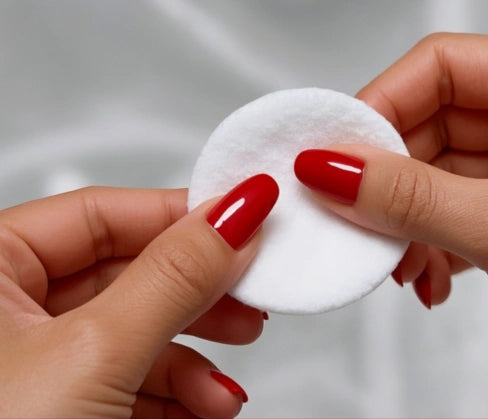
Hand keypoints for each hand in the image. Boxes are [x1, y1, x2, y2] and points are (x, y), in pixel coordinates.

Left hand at [0, 175, 277, 416]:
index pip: (105, 212)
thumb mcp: (96, 354)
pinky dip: (174, 395)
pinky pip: (131, 377)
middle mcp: (7, 307)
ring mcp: (35, 359)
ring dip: (193, 360)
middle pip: (130, 272)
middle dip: (199, 295)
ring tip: (225, 390)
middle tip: (252, 296)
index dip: (182, 214)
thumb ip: (174, 277)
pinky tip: (201, 412)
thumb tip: (236, 215)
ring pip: (138, 330)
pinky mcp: (63, 401)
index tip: (246, 218)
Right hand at [294, 33, 487, 376]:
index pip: (443, 69)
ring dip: (400, 223)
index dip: (382, 104)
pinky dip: (421, 249)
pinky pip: (439, 219)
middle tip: (350, 210)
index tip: (335, 150)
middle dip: (385, 178)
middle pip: (425, 126)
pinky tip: (425, 277)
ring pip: (426, 179)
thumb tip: (333, 170)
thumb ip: (412, 198)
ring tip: (396, 259)